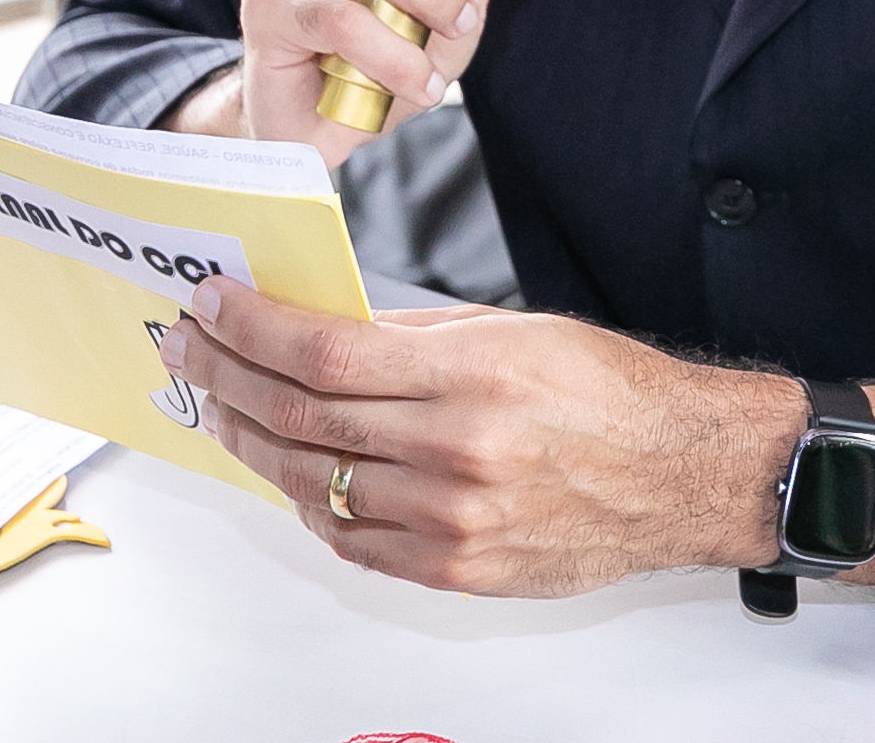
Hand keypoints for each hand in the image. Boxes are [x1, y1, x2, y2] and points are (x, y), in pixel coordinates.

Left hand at [162, 277, 796, 594]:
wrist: (683, 473)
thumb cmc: (612, 394)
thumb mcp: (515, 331)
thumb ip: (414, 334)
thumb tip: (326, 327)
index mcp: (472, 374)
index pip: (325, 352)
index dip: (253, 328)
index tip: (212, 306)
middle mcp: (456, 450)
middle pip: (302, 416)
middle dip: (227, 376)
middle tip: (191, 352)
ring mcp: (452, 518)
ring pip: (313, 482)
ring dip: (251, 442)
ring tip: (222, 408)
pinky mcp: (456, 569)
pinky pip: (352, 540)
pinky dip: (309, 504)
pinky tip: (289, 473)